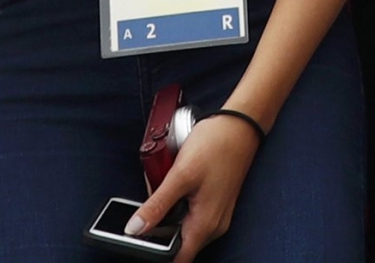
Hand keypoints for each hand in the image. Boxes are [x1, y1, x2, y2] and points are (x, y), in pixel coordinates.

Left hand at [129, 111, 262, 260]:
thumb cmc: (215, 146)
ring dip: (169, 214)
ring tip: (165, 188)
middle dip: (160, 228)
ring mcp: (216, 214)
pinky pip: (191, 214)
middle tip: (150, 205)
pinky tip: (177, 185)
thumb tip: (134, 229)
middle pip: (178, 242)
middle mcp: (213, 225)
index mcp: (205, 225)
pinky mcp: (215, 203)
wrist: (240, 125)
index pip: (178, 258)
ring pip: (183, 226)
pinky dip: (179, 204)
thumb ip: (157, 205)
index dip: (156, 253)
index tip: (140, 241)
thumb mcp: (180, 175)